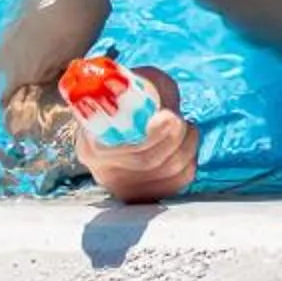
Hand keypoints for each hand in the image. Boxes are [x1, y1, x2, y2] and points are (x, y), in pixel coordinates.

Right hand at [79, 66, 199, 203]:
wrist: (113, 123)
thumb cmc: (125, 99)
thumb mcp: (133, 85)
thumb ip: (148, 91)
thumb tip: (166, 112)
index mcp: (92, 146)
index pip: (124, 150)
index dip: (154, 136)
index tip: (171, 116)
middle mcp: (104, 173)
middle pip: (149, 161)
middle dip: (175, 137)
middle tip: (181, 120)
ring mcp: (124, 188)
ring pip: (168, 172)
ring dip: (187, 146)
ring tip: (185, 128)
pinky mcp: (144, 195)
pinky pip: (177, 182)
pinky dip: (189, 161)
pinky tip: (184, 146)